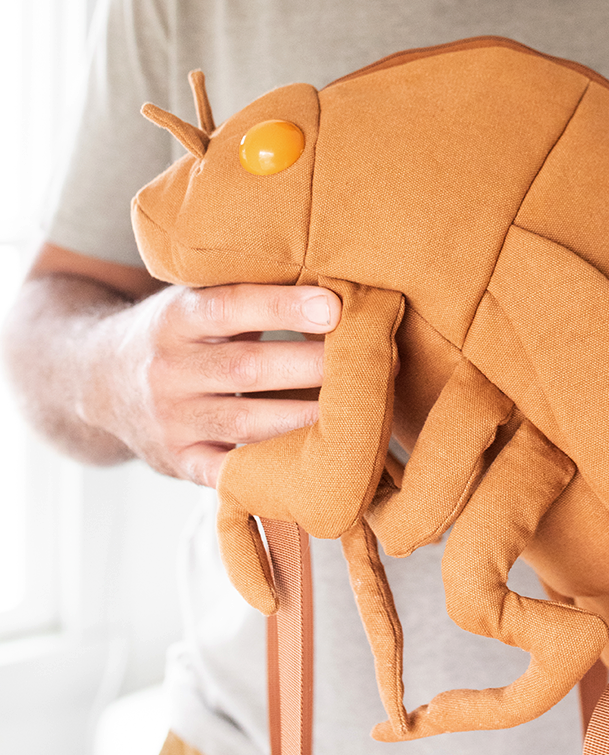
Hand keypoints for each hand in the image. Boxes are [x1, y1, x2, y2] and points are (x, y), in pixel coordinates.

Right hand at [80, 282, 341, 486]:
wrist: (97, 380)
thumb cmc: (177, 330)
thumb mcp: (194, 296)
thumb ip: (249, 288)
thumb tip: (334, 280)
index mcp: (174, 319)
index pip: (229, 307)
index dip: (282, 308)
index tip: (333, 306)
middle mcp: (168, 371)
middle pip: (246, 369)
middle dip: (310, 365)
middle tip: (367, 361)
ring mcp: (171, 422)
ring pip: (246, 425)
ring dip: (306, 419)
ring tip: (359, 412)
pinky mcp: (179, 462)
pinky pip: (230, 473)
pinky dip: (271, 470)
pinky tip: (316, 464)